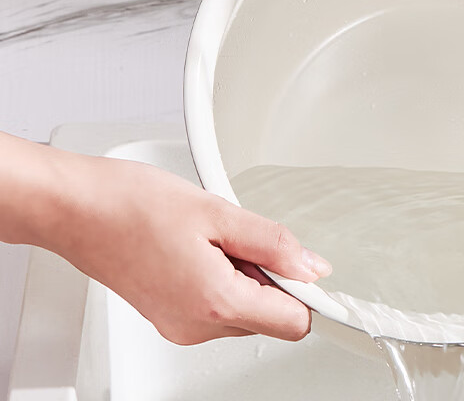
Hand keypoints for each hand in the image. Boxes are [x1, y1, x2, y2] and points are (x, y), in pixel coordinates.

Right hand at [45, 152, 328, 344]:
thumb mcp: (218, 211)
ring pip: (242, 311)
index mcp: (216, 303)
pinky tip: (196, 245)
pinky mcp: (168, 318)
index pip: (293, 324)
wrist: (80, 211)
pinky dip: (219, 278)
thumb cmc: (135, 205)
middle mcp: (197, 328)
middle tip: (240, 234)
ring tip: (211, 236)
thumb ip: (273, 243)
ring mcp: (180, 327)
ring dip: (243, 275)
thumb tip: (313, 267)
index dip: (309, 291)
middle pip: (269, 317)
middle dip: (270, 276)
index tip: (310, 265)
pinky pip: (215, 306)